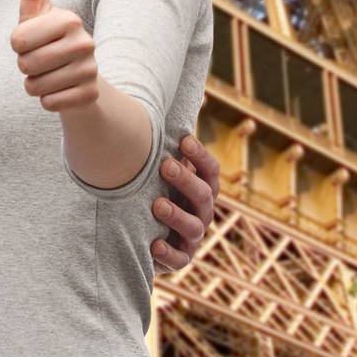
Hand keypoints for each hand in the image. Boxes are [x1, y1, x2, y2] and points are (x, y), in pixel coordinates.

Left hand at [10, 0, 99, 111]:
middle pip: (25, 65)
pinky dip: (48, 101)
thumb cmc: (48, 35)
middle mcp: (85, 43)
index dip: (17, 45)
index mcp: (68, 19)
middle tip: (41, 59)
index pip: (17, 40)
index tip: (31, 39)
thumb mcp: (36, 5)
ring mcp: (91, 71)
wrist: (79, 75)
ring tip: (50, 74)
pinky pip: (48, 104)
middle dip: (25, 67)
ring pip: (35, 87)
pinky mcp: (90, 96)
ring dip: (35, 85)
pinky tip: (61, 90)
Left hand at [150, 134, 220, 273]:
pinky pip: (179, 260)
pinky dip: (167, 253)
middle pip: (204, 195)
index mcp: (202, 187)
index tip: (183, 140)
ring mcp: (192, 237)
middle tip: (164, 166)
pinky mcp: (179, 259)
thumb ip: (165, 144)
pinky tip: (153, 244)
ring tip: (156, 205)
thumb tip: (178, 96)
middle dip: (185, 180)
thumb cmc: (154, 190)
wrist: (146, 234)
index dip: (199, 155)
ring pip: (194, 227)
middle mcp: (202, 211)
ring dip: (176, 214)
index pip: (210, 170)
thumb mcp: (160, 169)